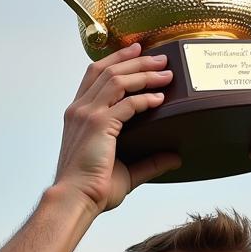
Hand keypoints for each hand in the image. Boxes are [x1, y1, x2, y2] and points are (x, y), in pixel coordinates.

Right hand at [55, 43, 180, 211]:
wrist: (75, 200)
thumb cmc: (93, 188)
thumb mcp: (127, 171)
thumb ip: (150, 162)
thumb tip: (175, 157)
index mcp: (78, 114)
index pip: (95, 75)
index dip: (116, 60)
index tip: (136, 51)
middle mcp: (80, 109)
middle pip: (107, 70)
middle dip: (135, 60)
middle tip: (159, 57)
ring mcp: (87, 115)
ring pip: (117, 80)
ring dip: (143, 73)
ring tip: (165, 72)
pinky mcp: (98, 125)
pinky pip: (126, 103)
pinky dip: (144, 98)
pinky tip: (160, 98)